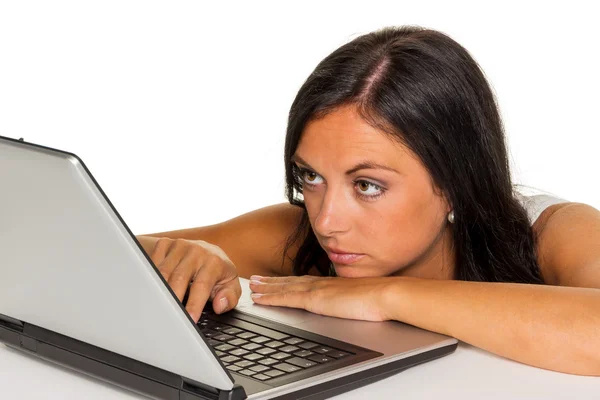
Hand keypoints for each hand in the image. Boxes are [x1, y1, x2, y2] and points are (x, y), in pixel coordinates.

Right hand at [148, 237, 240, 321]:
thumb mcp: (230, 284)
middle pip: (178, 278)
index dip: (195, 304)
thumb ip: (229, 297)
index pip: (202, 285)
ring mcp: (179, 246)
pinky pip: (152, 262)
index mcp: (214, 261)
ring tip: (157, 307)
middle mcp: (196, 251)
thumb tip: (219, 305)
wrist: (207, 250)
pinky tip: (153, 290)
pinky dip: (150, 277)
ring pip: (163, 272)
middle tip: (169, 318)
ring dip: (159, 291)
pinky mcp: (165, 244)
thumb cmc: (218, 271)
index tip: (189, 319)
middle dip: (173, 300)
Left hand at [249, 275, 393, 321]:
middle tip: (255, 280)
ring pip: (283, 288)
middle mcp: (320, 283)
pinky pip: (286, 298)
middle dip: (271, 282)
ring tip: (252, 287)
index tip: (275, 280)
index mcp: (330, 284)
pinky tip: (259, 299)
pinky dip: (270, 298)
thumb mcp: (361, 298)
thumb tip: (350, 307)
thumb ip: (350, 300)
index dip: (287, 281)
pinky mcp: (314, 299)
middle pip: (289, 282)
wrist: (386, 294)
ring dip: (266, 288)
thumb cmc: (380, 298)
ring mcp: (316, 290)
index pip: (303, 281)